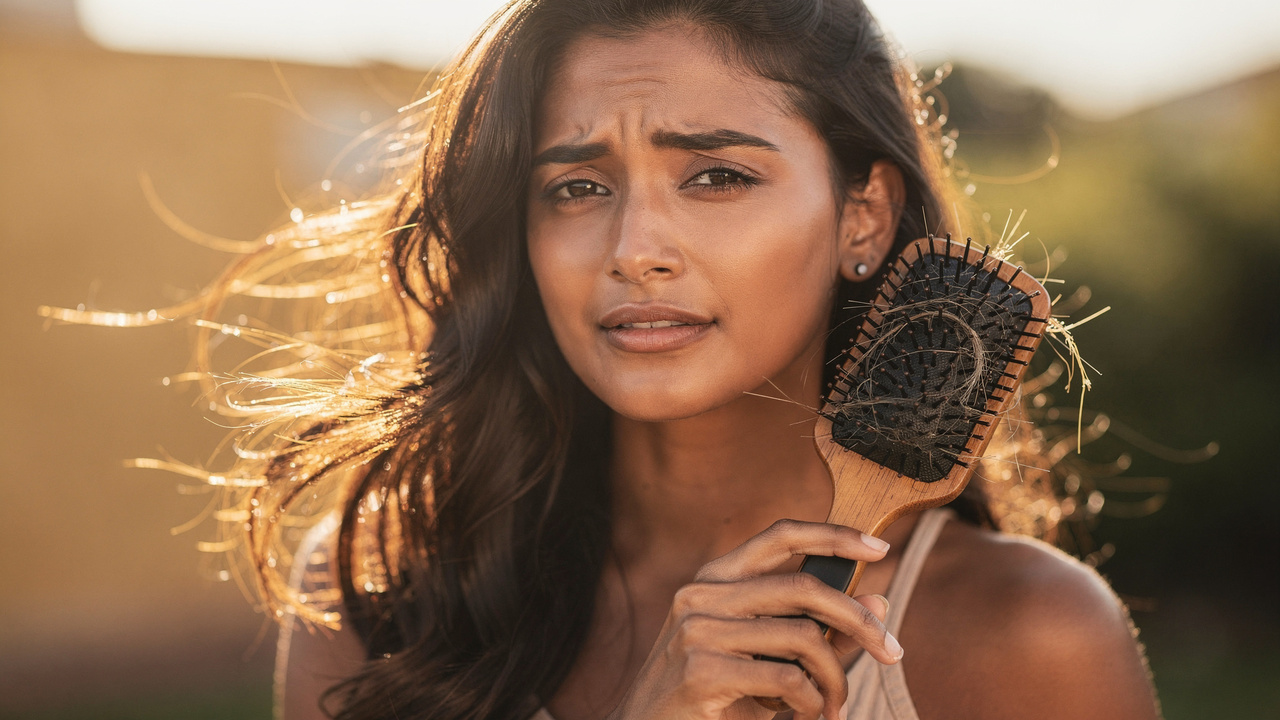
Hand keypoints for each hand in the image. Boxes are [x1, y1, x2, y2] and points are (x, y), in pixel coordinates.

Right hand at [605, 519, 900, 719]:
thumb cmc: (711, 699)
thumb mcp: (763, 658)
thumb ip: (816, 631)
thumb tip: (878, 604)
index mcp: (714, 580)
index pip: (779, 536)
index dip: (833, 535)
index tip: (879, 548)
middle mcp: (700, 595)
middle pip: (804, 587)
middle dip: (860, 621)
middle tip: (891, 652)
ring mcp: (696, 631)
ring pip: (803, 637)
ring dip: (835, 679)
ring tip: (835, 707)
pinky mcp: (699, 671)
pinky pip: (786, 678)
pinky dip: (810, 703)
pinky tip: (806, 716)